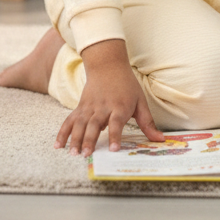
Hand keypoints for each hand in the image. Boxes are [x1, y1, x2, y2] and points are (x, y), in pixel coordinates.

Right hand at [54, 38, 164, 155]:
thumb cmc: (126, 85)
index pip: (117, 123)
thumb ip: (147, 122)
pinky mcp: (80, 107)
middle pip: (95, 124)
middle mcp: (103, 107)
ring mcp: (89, 107)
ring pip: (80, 124)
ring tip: (73, 153)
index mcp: (119, 107)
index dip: (115, 136)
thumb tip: (160, 139)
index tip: (114, 149)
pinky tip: (58, 145)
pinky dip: (63, 133)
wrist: (108, 64)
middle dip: (90, 139)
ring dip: (75, 138)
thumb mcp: (140, 101)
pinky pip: (69, 120)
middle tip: (86, 154)